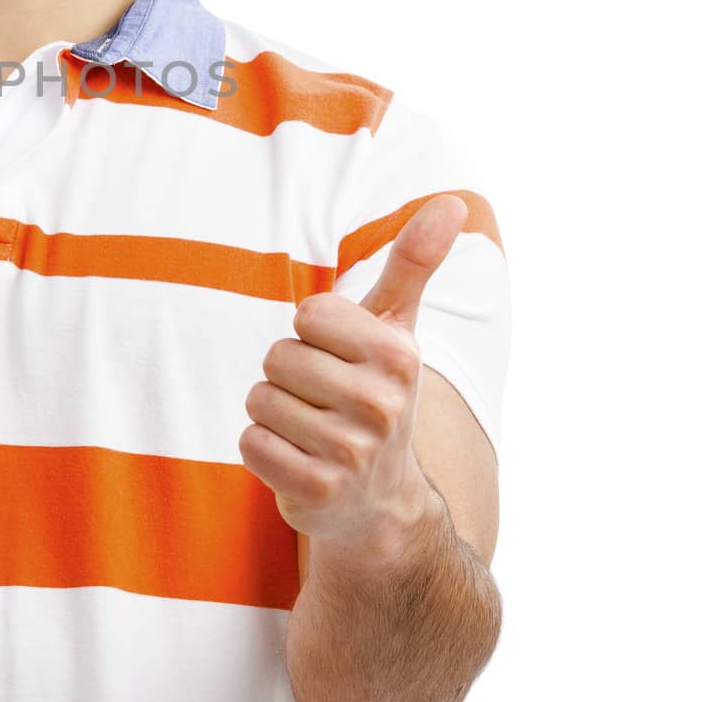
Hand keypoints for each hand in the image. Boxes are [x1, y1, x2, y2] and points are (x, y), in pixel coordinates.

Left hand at [239, 193, 466, 554]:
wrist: (381, 500)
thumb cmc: (377, 393)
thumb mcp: (397, 329)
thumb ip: (414, 264)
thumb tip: (453, 201)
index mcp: (398, 355)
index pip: (308, 314)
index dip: (312, 335)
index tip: (340, 360)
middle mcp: (381, 404)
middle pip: (278, 357)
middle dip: (289, 377)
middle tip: (323, 401)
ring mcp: (350, 452)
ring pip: (259, 399)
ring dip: (274, 415)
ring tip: (311, 431)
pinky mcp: (315, 489)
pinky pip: (249, 443)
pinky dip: (263, 450)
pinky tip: (297, 460)